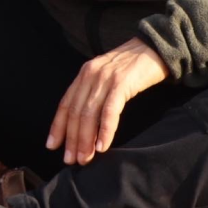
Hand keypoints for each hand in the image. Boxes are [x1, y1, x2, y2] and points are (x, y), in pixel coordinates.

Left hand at [47, 37, 168, 165]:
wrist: (155, 48)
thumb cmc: (132, 67)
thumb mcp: (107, 77)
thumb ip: (94, 93)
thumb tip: (84, 122)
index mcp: (84, 74)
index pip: (66, 103)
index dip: (58, 126)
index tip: (52, 145)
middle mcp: (90, 74)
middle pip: (76, 112)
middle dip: (71, 138)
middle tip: (70, 160)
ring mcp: (105, 78)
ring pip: (89, 114)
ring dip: (85, 139)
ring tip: (84, 159)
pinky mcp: (122, 83)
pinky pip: (109, 111)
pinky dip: (105, 130)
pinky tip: (102, 146)